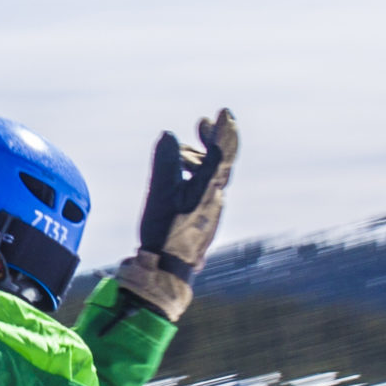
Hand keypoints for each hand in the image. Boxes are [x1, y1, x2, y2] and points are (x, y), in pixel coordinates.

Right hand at [114, 109, 237, 318]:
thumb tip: (170, 135)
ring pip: (210, 177)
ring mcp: (212, 211)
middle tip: (204, 123)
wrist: (168, 272)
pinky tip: (181, 180)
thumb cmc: (165, 232)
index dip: (224, 130)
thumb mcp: (161, 192)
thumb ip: (166, 161)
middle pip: (219, 162)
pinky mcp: (204, 221)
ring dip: (198, 159)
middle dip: (212, 140)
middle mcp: (216, 198)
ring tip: (182, 153)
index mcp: (210, 188)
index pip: (224, 152)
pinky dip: (195, 177)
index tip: (223, 113)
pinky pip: (205, 190)